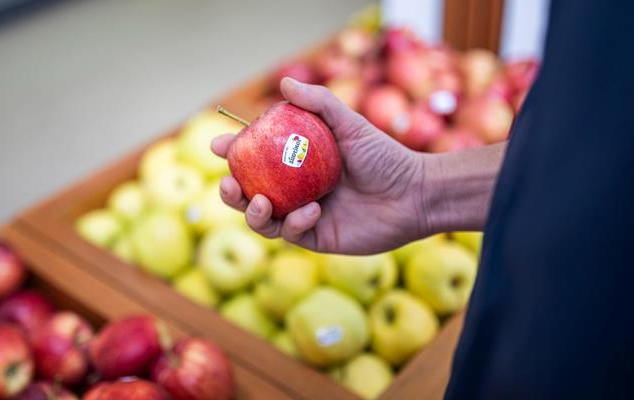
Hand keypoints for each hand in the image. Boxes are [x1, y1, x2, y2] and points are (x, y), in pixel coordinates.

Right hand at [211, 78, 431, 254]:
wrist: (414, 195)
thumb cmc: (385, 157)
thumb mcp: (350, 124)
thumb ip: (319, 104)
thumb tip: (285, 83)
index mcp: (297, 163)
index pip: (256, 157)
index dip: (233, 152)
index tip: (220, 145)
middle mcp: (296, 190)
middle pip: (249, 193)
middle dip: (231, 190)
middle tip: (229, 182)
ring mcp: (304, 215)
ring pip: (262, 219)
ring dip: (252, 212)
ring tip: (259, 201)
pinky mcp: (316, 238)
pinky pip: (291, 233)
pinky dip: (294, 222)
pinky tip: (312, 210)